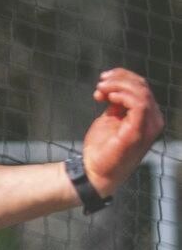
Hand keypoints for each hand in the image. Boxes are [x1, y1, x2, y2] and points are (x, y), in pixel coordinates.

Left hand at [82, 68, 164, 195]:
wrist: (95, 171)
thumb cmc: (103, 148)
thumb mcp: (111, 119)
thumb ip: (117, 105)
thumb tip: (114, 88)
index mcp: (147, 117)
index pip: (142, 88)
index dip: (122, 78)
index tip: (101, 81)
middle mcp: (153, 120)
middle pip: (143, 87)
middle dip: (119, 79)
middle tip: (100, 82)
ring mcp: (149, 127)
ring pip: (142, 92)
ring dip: (118, 85)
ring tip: (100, 89)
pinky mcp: (139, 131)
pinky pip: (139, 105)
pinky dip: (123, 96)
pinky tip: (108, 97)